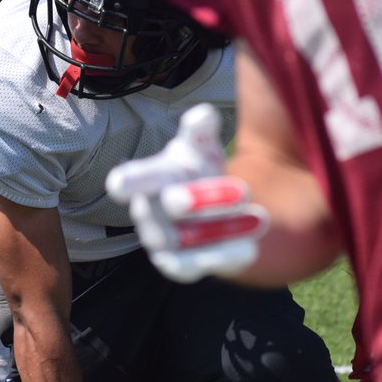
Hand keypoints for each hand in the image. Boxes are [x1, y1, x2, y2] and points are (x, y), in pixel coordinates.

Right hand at [106, 103, 268, 282]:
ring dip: (223, 229)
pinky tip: (250, 249)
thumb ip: (201, 132)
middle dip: (202, 199)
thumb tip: (203, 114)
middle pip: (169, 206)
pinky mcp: (175, 265)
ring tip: (260, 219)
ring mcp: (159, 240)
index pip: (132, 179)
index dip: (128, 182)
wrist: (208, 210)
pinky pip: (192, 266)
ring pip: (185, 239)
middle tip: (242, 190)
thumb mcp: (201, 148)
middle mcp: (147, 210)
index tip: (120, 185)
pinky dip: (222, 257)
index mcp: (150, 179)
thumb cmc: (197, 171)